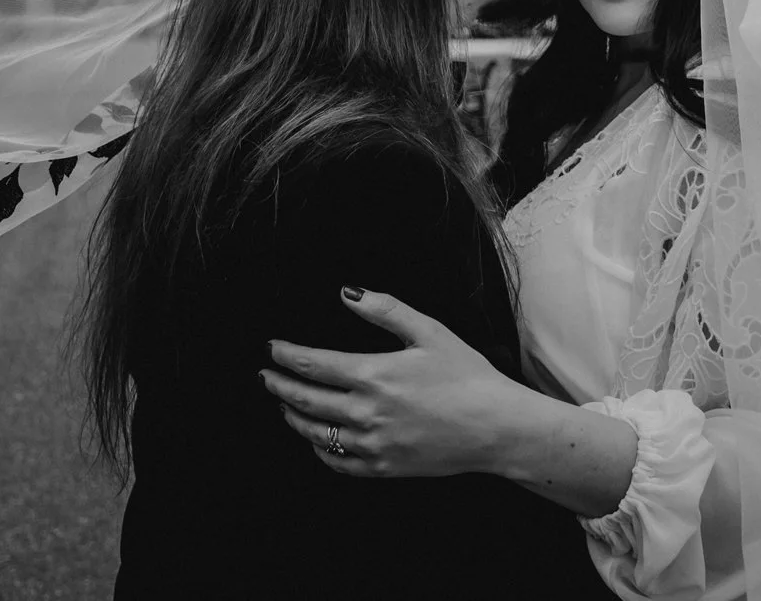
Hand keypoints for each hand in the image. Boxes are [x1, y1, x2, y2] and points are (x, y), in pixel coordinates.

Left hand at [261, 287, 529, 479]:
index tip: (272, 348)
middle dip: (279, 385)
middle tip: (265, 375)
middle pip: (305, 399)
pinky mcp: (384, 467)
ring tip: (284, 403)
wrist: (495, 426)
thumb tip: (347, 293)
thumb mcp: (429, 331)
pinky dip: (319, 450)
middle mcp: (367, 413)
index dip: (286, 355)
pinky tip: (316, 439)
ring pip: (315, 433)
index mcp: (374, 375)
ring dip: (293, 416)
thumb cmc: (466, 376)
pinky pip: (338, 462)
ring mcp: (373, 444)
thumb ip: (385, 310)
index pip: (313, 365)